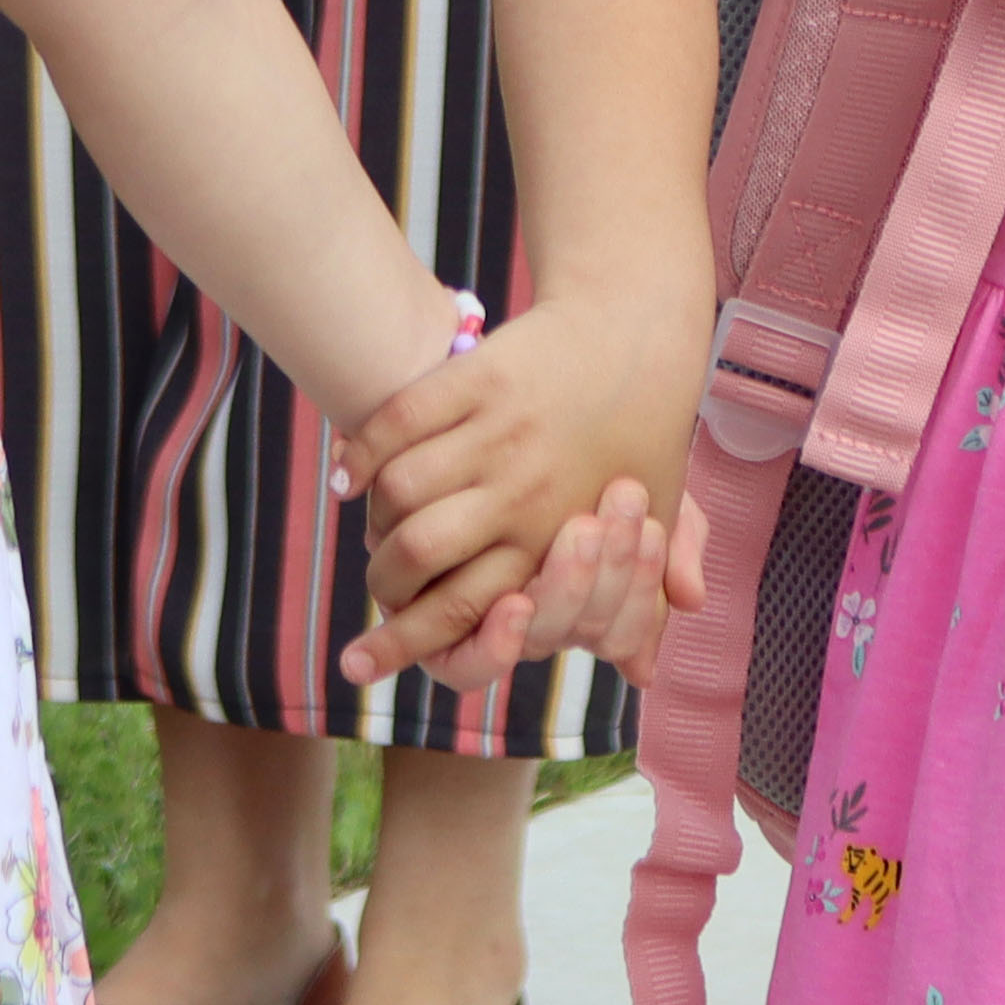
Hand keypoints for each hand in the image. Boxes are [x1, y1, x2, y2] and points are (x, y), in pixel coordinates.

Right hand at [330, 289, 700, 686]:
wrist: (639, 330)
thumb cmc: (646, 436)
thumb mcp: (659, 527)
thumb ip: (643, 603)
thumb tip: (639, 674)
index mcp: (559, 540)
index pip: (463, 611)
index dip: (403, 644)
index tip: (356, 665)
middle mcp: (523, 492)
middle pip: (414, 554)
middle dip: (380, 582)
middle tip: (375, 589)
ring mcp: (499, 432)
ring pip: (399, 490)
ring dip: (374, 519)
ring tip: (374, 533)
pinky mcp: (479, 376)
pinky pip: (398, 420)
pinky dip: (360, 452)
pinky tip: (346, 478)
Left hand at [402, 475, 714, 694]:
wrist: (448, 415)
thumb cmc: (552, 444)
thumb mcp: (623, 471)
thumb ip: (671, 528)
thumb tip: (692, 599)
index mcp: (588, 595)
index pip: (630, 628)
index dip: (644, 589)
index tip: (650, 529)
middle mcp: (541, 619)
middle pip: (591, 630)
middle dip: (611, 573)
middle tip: (612, 512)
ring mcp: (488, 625)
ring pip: (543, 643)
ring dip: (566, 593)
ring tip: (577, 532)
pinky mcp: (432, 631)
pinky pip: (469, 667)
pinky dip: (496, 644)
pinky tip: (514, 603)